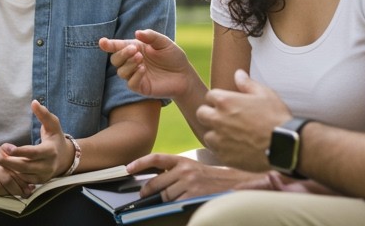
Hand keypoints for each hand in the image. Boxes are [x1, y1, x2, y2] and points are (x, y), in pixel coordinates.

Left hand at [0, 100, 69, 184]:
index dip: (18, 151)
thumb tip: (34, 102)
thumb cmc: (56, 138)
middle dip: (7, 162)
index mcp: (50, 151)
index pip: (33, 153)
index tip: (4, 146)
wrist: (65, 158)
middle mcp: (47, 166)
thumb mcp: (53, 124)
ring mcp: (43, 176)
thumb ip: (44, 114)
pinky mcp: (38, 182)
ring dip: (7, 168)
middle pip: (24, 166)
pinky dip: (12, 174)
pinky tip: (1, 166)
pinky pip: (23, 180)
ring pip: (22, 175)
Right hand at [0, 153, 31, 197]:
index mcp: (0, 153)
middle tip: (22, 195)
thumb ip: (18, 167)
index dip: (22, 181)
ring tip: (11, 195)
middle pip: (6, 178)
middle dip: (16, 189)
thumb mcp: (5, 157)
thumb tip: (31, 185)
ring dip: (5, 193)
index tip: (29, 189)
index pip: (14, 168)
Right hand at [99, 30, 194, 99]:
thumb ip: (151, 36)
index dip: (108, 45)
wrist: (185, 75)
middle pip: (115, 60)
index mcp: (135, 49)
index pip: (117, 47)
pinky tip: (143, 69)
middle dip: (121, 54)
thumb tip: (137, 33)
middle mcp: (132, 62)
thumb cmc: (173, 57)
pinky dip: (134, 75)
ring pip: (121, 72)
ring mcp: (135, 75)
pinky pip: (130, 83)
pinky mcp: (141, 87)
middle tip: (134, 50)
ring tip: (140, 59)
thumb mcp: (164, 43)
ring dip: (128, 64)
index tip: (102, 42)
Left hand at [126, 152, 264, 200]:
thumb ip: (176, 171)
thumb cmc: (213, 177)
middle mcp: (184, 170)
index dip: (140, 162)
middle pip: (156, 182)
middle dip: (148, 191)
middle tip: (144, 195)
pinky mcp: (193, 195)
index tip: (128, 167)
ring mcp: (188, 183)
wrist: (235, 183)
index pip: (156, 158)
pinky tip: (179, 204)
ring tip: (168, 200)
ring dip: (164, 200)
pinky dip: (174, 206)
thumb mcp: (194, 168)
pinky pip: (175, 203)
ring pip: (165, 195)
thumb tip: (158, 179)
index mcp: (183, 160)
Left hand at [196, 70, 290, 171]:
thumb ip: (247, 83)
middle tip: (225, 119)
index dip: (219, 100)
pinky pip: (216, 151)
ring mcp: (219, 139)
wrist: (286, 146)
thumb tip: (238, 74)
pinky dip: (223, 150)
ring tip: (231, 135)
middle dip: (210, 114)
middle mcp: (217, 119)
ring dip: (215, 134)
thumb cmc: (276, 117)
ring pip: (207, 134)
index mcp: (225, 101)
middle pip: (201, 114)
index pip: (210, 96)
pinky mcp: (224, 156)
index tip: (228, 105)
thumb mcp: (265, 94)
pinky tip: (237, 148)